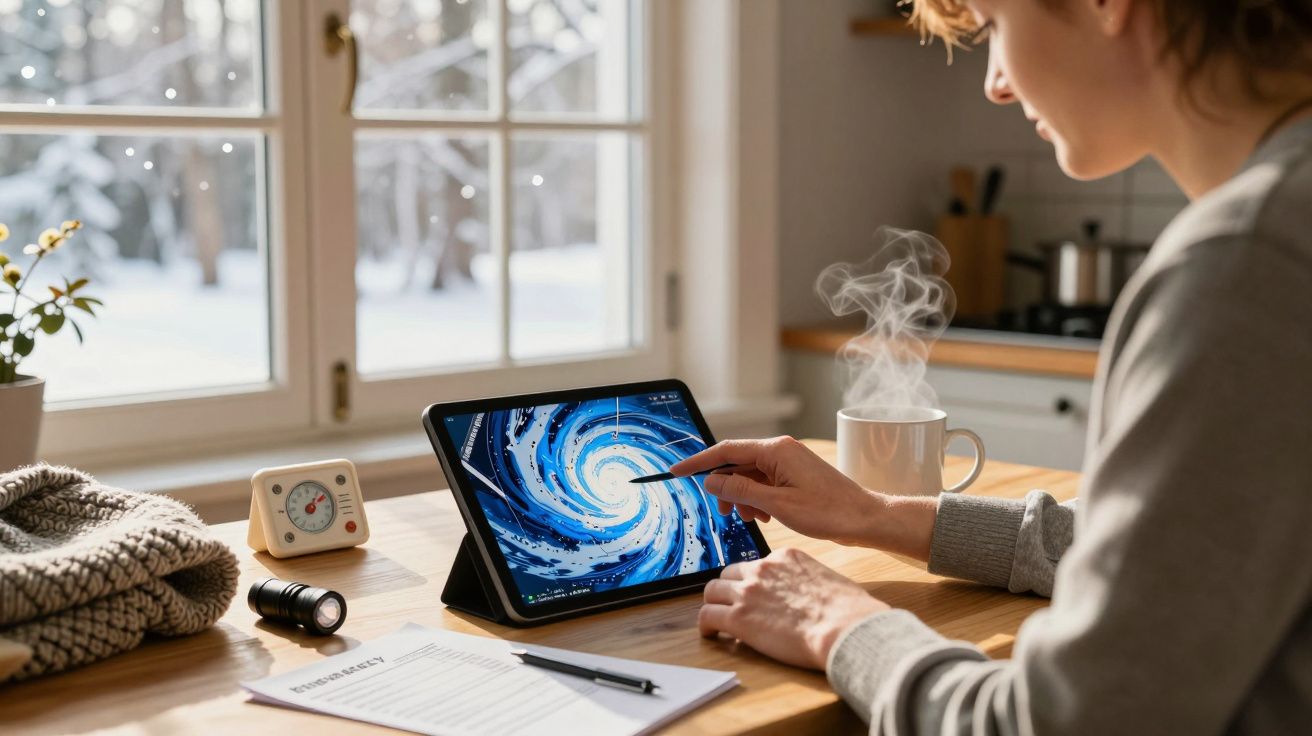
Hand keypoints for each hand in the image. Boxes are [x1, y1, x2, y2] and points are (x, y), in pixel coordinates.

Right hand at [672, 437, 938, 557]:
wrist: (865, 519)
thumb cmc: (828, 512)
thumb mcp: (777, 505)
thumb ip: (740, 491)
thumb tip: (712, 482)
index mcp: (775, 450)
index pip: (726, 451)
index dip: (699, 463)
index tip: (676, 471)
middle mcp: (780, 450)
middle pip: (737, 464)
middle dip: (726, 488)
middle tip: (726, 512)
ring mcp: (789, 462)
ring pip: (750, 476)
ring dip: (743, 497)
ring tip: (752, 518)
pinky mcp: (795, 475)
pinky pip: (765, 482)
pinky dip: (758, 499)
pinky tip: (764, 516)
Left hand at [698, 548, 888, 669]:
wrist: (845, 627)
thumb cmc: (849, 610)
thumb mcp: (827, 579)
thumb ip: (809, 580)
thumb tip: (811, 595)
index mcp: (785, 556)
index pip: (757, 564)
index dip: (754, 582)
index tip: (755, 595)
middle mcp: (763, 568)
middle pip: (730, 574)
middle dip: (729, 589)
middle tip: (732, 605)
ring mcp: (748, 592)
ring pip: (712, 591)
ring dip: (713, 604)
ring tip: (716, 619)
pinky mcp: (739, 618)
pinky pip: (708, 616)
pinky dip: (706, 625)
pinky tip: (712, 633)